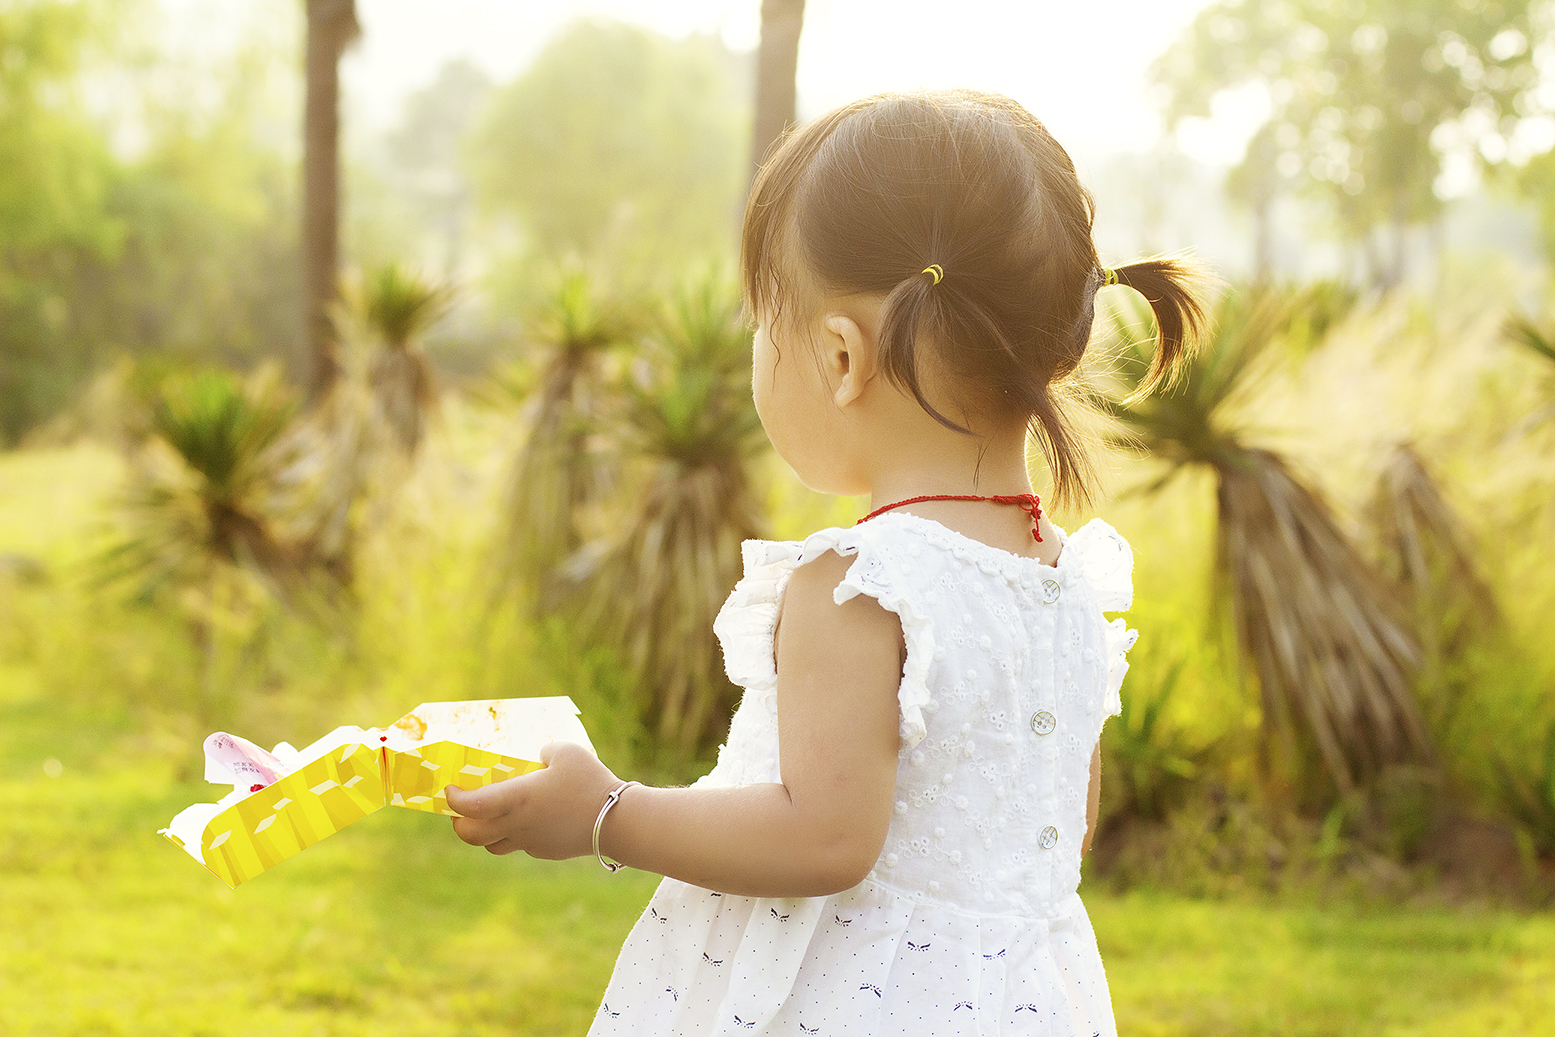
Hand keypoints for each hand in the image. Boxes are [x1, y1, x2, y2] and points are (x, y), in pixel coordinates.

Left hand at [445, 741, 620, 859]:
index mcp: (516, 799)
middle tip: (461, 809)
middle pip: (471, 835)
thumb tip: (538, 756)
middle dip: (459, 823)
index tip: (450, 789)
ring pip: (492, 846)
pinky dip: (513, 835)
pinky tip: (529, 820)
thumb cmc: (590, 782)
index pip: (470, 807)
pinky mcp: (546, 850)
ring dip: (483, 833)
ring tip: (491, 817)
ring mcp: (530, 842)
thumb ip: (545, 750)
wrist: (617, 821)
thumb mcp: (566, 751)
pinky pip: (520, 846)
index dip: (454, 799)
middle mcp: (517, 824)